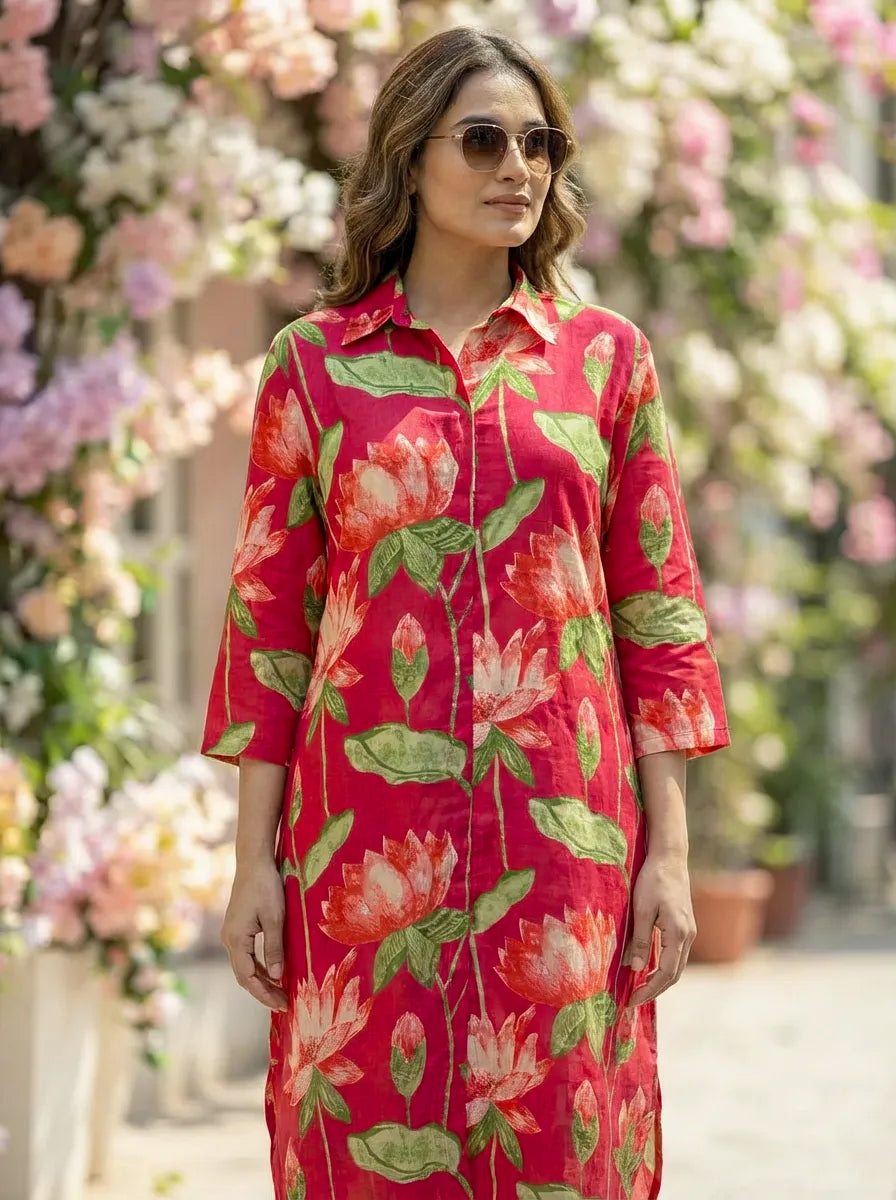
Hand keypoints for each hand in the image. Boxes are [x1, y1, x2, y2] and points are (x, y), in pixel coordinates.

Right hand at [221, 857, 287, 1011]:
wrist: (253, 861)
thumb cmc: (266, 887)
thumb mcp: (275, 919)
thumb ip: (274, 948)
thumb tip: (278, 977)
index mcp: (236, 940)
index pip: (248, 978)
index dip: (264, 994)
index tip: (283, 1005)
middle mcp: (229, 940)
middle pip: (244, 975)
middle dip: (263, 991)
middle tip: (284, 1004)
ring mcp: (231, 934)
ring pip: (244, 966)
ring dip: (262, 980)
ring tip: (280, 992)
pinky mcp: (237, 928)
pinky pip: (246, 955)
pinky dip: (259, 966)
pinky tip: (273, 971)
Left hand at [624, 849, 695, 1007]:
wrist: (670, 857)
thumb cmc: (653, 879)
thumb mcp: (642, 909)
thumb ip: (640, 940)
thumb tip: (636, 969)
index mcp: (678, 934)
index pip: (666, 973)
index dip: (649, 990)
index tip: (631, 1001)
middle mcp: (688, 936)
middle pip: (674, 974)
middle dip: (654, 990)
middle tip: (632, 1000)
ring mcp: (688, 931)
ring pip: (676, 965)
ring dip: (659, 980)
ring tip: (638, 988)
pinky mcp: (684, 926)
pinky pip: (675, 954)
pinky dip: (663, 966)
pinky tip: (648, 967)